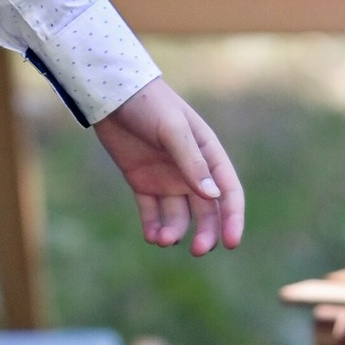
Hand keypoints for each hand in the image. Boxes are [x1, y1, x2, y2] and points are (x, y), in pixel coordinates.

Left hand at [95, 80, 244, 257]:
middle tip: (197, 250)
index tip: (231, 243)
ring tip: (162, 240)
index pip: (228, 192)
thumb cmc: (149, 104)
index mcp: (207, 154)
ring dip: (174, 231)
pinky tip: (151, 236)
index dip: (233, 219)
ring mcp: (166, 178)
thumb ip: (192, 162)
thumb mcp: (172, 130)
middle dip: (205, 233)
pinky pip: (152, 212)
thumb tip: (214, 196)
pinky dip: (153, 227)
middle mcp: (191, 170)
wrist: (111, 93)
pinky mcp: (142, 182)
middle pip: (206, 211)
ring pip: (178, 216)